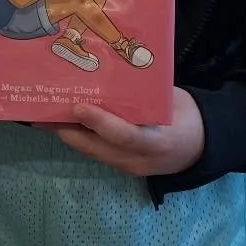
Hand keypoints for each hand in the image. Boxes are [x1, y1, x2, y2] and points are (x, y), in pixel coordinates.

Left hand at [57, 88, 205, 177]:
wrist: (203, 146)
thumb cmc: (187, 116)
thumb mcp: (171, 100)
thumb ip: (142, 96)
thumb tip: (109, 77)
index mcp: (158, 140)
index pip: (123, 135)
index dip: (99, 122)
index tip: (77, 106)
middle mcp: (140, 160)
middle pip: (96, 148)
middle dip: (67, 130)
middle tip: (42, 112)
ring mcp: (130, 167)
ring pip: (92, 152)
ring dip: (69, 135)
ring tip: (47, 116)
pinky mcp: (124, 168)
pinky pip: (98, 153)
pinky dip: (82, 138)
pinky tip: (69, 124)